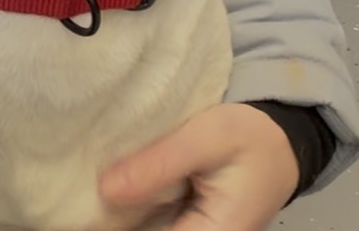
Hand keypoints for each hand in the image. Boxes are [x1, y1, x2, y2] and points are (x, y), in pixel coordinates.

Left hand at [99, 103, 299, 230]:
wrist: (280, 137)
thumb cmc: (249, 137)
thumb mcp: (205, 139)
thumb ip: (159, 165)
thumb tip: (104, 191)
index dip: (114, 227)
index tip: (82, 213)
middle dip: (113, 218)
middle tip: (79, 199)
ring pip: (144, 228)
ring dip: (120, 213)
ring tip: (86, 194)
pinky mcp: (183, 222)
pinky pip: (150, 221)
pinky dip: (129, 207)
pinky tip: (109, 187)